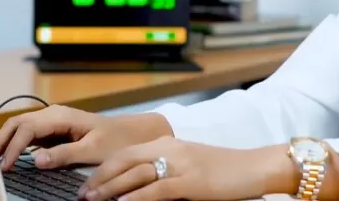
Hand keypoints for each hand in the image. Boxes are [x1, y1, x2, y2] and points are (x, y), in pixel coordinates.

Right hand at [0, 105, 171, 170]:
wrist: (132, 134)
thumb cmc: (116, 141)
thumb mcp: (92, 150)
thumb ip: (63, 155)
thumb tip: (36, 159)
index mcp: (61, 116)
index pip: (27, 129)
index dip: (13, 147)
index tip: (6, 166)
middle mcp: (54, 114)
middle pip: (18, 123)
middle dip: (1, 141)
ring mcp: (53, 120)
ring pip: (20, 126)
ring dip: (5, 140)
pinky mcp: (54, 129)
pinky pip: (28, 133)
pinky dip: (15, 142)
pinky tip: (7, 154)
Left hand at [78, 136, 295, 200]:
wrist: (255, 166)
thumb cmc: (224, 170)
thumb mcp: (190, 166)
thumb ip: (165, 171)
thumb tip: (138, 188)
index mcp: (167, 144)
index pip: (126, 152)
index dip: (103, 168)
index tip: (87, 183)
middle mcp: (170, 149)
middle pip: (124, 160)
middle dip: (99, 178)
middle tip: (82, 194)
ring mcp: (181, 164)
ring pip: (136, 174)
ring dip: (111, 188)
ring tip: (93, 199)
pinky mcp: (192, 182)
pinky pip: (158, 189)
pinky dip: (138, 198)